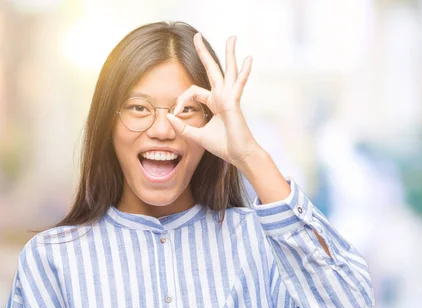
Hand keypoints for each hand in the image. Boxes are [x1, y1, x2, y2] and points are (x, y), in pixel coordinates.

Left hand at [166, 33, 261, 166]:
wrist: (239, 155)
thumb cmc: (223, 145)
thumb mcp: (197, 136)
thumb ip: (183, 127)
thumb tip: (169, 117)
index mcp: (215, 102)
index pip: (194, 92)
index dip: (182, 100)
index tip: (176, 114)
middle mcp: (222, 97)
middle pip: (212, 70)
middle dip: (204, 52)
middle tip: (198, 35)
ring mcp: (229, 98)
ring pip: (228, 70)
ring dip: (229, 53)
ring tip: (232, 37)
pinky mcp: (234, 102)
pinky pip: (238, 84)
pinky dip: (244, 72)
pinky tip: (248, 59)